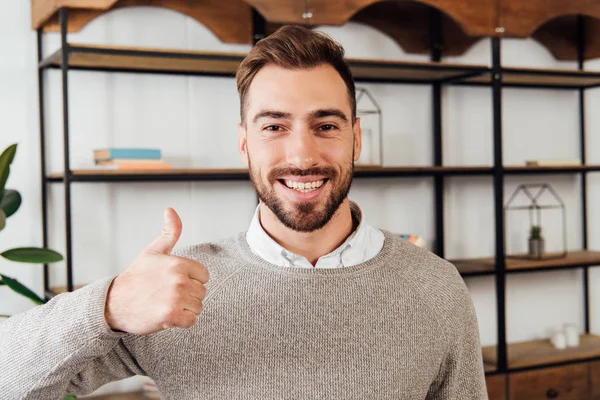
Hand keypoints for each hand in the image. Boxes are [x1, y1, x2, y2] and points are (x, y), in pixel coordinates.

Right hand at [104, 207, 208, 334]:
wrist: (114, 303)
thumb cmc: (136, 277)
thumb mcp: (153, 251)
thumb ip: (169, 232)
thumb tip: (170, 209)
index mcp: (178, 263)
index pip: (204, 276)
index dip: (191, 281)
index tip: (173, 282)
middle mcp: (179, 279)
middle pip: (202, 292)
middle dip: (188, 296)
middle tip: (166, 294)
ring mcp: (176, 298)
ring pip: (198, 307)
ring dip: (184, 309)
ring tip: (165, 303)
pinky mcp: (171, 315)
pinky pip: (191, 321)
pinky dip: (181, 322)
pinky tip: (166, 315)